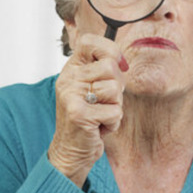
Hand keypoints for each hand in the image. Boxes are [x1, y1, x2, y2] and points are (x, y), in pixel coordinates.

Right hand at [48, 33, 126, 186]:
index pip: (89, 42)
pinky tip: (99, 128)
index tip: (119, 64)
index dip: (109, 49)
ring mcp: (72, 96)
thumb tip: (123, 61)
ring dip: (115, 107)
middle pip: (110, 66)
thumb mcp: (91, 90)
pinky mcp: (79, 114)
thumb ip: (103, 72)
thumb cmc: (87, 119)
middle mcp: (69, 79)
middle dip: (117, 87)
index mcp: (72, 69)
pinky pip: (115, 112)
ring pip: (114, 89)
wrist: (71, 150)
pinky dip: (113, 124)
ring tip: (101, 115)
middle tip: (105, 101)